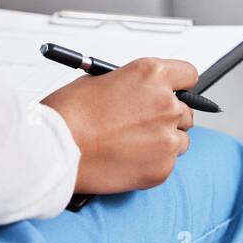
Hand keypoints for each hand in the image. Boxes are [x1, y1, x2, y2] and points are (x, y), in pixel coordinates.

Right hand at [41, 57, 197, 193]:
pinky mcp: (163, 168)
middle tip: (143, 126)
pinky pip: (167, 164)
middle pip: (185, 111)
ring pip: (180, 141)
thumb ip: (130, 87)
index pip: (188, 75)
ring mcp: (168, 138)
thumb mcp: (100, 82)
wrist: (55, 149)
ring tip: (128, 146)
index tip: (174, 93)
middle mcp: (167, 103)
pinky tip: (124, 161)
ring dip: (162, 142)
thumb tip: (141, 96)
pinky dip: (151, 164)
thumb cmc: (68, 113)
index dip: (179, 85)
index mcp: (151, 75)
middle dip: (168, 118)